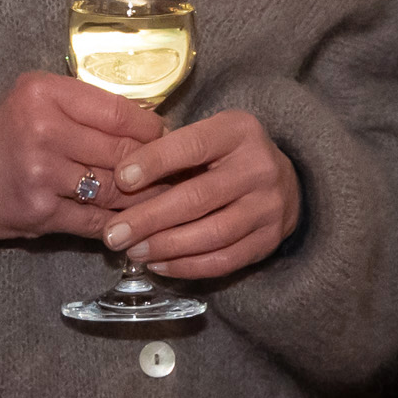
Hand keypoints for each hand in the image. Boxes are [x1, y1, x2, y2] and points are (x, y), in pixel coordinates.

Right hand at [0, 72, 154, 243]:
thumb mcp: (32, 100)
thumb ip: (81, 106)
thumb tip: (145, 123)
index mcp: (45, 93)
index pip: (118, 111)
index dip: (151, 128)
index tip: (164, 137)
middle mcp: (44, 129)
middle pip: (123, 150)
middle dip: (153, 165)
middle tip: (172, 172)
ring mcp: (42, 173)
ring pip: (115, 188)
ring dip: (142, 197)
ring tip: (161, 198)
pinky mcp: (41, 212)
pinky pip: (95, 219)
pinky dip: (118, 222)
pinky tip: (130, 222)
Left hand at [102, 111, 299, 279]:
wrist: (283, 180)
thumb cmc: (227, 155)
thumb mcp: (206, 136)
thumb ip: (171, 151)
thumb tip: (119, 180)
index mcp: (238, 131)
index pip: (192, 147)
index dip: (154, 163)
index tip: (121, 179)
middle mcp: (259, 167)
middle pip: (197, 197)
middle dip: (149, 218)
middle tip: (113, 233)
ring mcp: (268, 206)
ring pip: (211, 234)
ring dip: (166, 246)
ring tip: (133, 251)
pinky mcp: (269, 239)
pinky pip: (224, 260)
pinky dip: (187, 266)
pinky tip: (159, 264)